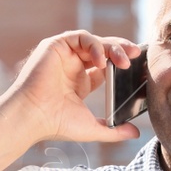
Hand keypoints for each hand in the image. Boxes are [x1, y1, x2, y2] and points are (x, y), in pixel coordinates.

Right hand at [8, 30, 144, 143]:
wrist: (32, 117)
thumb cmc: (55, 124)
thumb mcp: (91, 127)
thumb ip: (113, 130)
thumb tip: (135, 133)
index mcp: (79, 83)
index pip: (105, 67)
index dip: (121, 65)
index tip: (138, 69)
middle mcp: (71, 67)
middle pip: (103, 51)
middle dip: (121, 51)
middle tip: (136, 57)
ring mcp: (63, 55)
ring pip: (94, 42)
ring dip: (112, 47)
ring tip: (124, 60)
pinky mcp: (55, 46)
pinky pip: (81, 37)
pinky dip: (95, 46)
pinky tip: (101, 61)